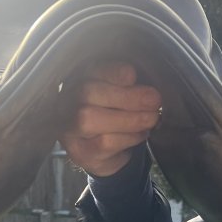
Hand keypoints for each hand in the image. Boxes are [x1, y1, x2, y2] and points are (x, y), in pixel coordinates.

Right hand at [60, 61, 161, 176]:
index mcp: (78, 79)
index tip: (133, 76)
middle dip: (128, 97)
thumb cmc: (113, 113)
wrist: (100, 151)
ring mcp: (68, 128)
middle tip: (154, 101)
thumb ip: (126, 84)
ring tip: (151, 119)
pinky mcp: (79, 152)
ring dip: (131, 120)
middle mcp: (66, 102)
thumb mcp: (120, 92)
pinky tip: (141, 134)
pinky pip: (104, 143)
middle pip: (89, 93)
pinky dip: (129, 137)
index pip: (90, 70)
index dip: (112, 72)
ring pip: (93, 119)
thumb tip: (144, 87)